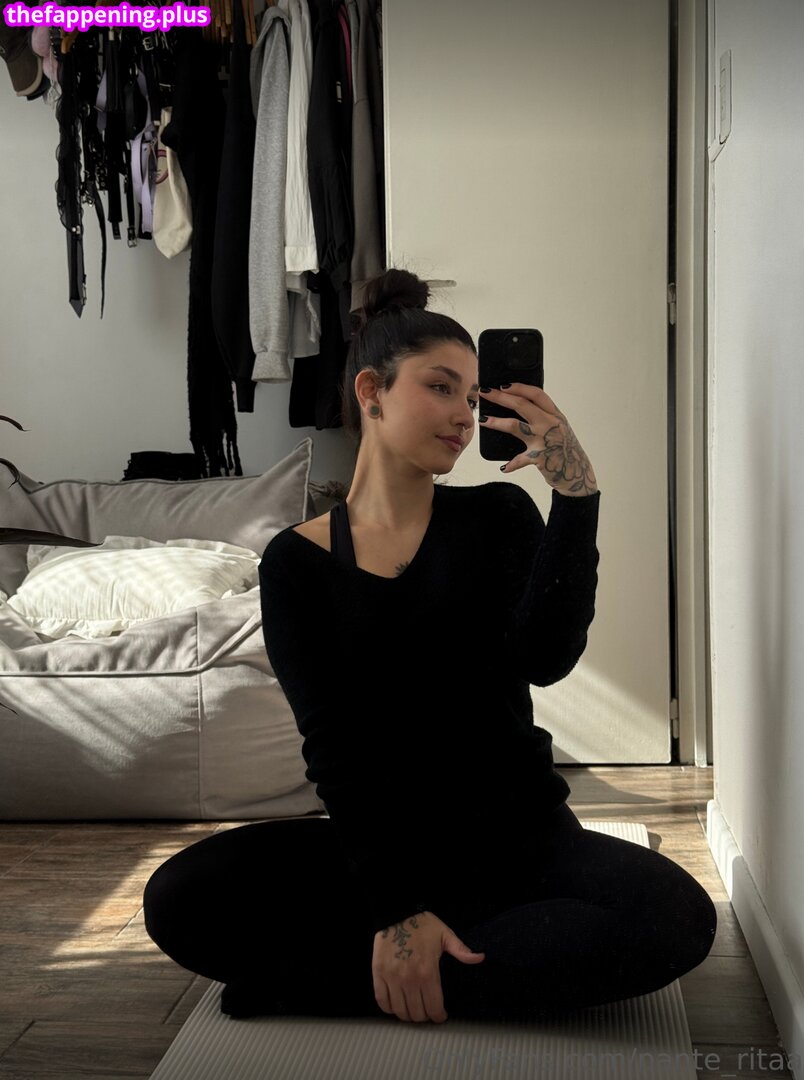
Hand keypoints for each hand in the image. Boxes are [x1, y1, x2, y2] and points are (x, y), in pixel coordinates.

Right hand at [372, 911, 484, 1022]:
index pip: (434, 1008)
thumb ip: (461, 950)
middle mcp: (409, 979)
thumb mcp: (445, 935)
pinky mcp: (379, 974)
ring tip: (413, 1009)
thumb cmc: (422, 924)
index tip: (440, 1015)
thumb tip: (480, 957)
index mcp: (428, 972)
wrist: (397, 913)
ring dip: (407, 1015)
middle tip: (427, 1011)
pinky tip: (396, 1005)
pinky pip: (382, 1001)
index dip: (438, 1016)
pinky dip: (389, 1008)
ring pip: (400, 1011)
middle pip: (417, 1013)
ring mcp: (392, 978)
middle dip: (424, 1017)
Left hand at [479, 383, 598, 495]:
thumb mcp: (558, 427)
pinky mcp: (540, 457)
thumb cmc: (565, 448)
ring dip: (496, 422)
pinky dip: (511, 464)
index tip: (503, 385)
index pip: (536, 394)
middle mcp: (550, 424)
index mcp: (555, 415)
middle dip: (501, 397)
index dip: (519, 387)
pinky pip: (520, 459)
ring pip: (515, 426)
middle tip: (484, 393)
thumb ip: (543, 417)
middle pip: (521, 405)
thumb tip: (519, 406)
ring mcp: (544, 440)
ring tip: (482, 421)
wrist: (578, 471)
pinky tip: (503, 468)